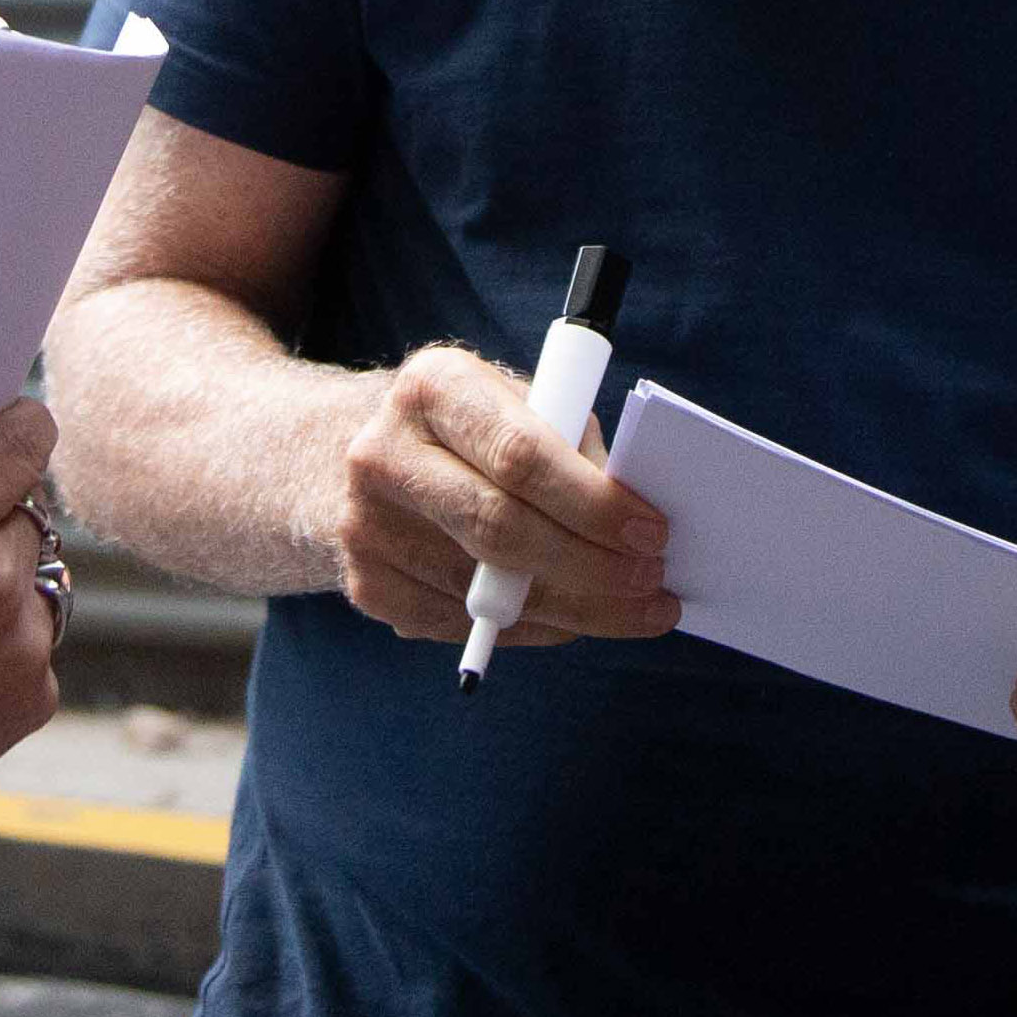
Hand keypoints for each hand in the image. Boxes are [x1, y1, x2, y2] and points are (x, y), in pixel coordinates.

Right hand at [319, 345, 675, 654]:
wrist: (373, 455)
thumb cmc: (478, 431)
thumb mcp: (526, 406)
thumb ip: (576, 451)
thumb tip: (638, 527)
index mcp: (433, 387)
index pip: (520, 456)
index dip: (594, 504)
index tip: (651, 533)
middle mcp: (383, 453)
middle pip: (501, 529)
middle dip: (592, 566)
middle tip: (652, 583)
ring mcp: (364, 525)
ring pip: (486, 592)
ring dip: (574, 611)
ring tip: (630, 607)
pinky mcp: (364, 585)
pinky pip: (461, 626)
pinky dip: (527, 628)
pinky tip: (565, 617)